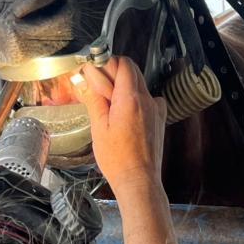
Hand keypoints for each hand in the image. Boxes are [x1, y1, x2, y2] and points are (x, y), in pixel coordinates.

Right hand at [72, 56, 166, 194]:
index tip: (95, 72)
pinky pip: (147, 99)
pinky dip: (135, 100)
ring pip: (139, 85)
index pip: (124, 63)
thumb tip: (84, 80)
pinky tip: (124, 115)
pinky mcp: (159, 119)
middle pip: (132, 71)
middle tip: (97, 88)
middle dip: (114, 73)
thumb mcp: (98, 127)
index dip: (108, 63)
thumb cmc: (118, 159)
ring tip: (108, 105)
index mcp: (131, 99)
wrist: (139, 180)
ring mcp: (156, 109)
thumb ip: (94, 99)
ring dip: (123, 87)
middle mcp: (147, 100)